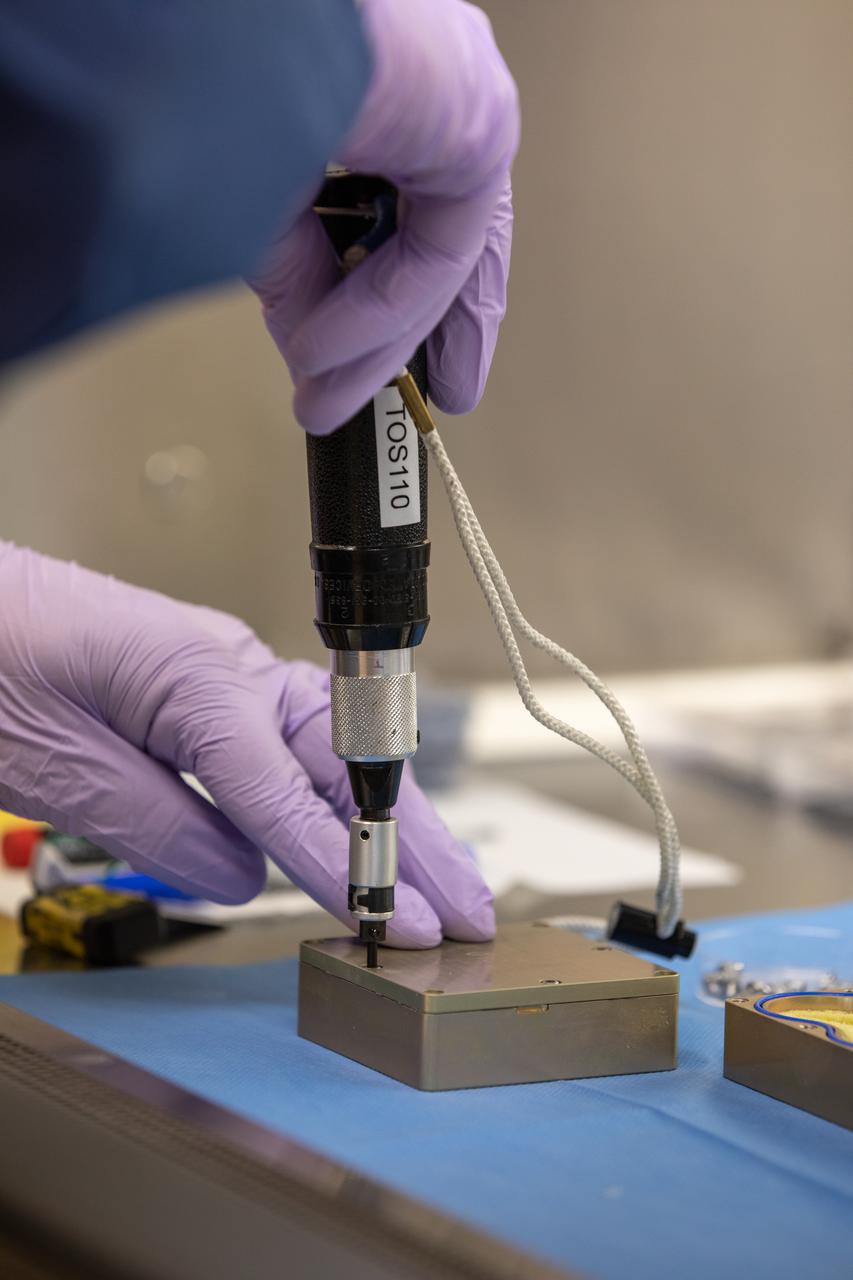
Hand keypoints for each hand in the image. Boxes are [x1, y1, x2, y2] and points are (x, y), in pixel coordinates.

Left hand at [0, 544, 493, 946]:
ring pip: (332, 755)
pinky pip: (291, 747)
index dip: (350, 867)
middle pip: (345, 767)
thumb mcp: (58, 766)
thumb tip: (242, 878)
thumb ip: (162, 827)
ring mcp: (224, 670)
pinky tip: (366, 828)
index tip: (397, 922)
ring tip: (448, 880)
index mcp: (201, 680)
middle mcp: (230, 668)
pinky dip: (335, 795)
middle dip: (415, 841)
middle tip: (469, 904)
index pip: (294, 796)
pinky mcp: (208, 683)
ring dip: (393, 820)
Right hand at [250, 0, 518, 432]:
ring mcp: (458, 87)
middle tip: (401, 394)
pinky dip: (384, 309)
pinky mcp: (479, 118)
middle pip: (439, 230)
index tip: (367, 349)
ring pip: (440, 247)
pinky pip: (441, 245)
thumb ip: (288, 268)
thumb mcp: (251, 197)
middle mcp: (422, 72)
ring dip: (387, 339)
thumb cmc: (213, 69)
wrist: (216, 18)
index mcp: (370, 72)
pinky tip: (328, 352)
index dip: (386, 286)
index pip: (399, 197)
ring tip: (335, 399)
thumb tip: (307, 343)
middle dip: (416, 330)